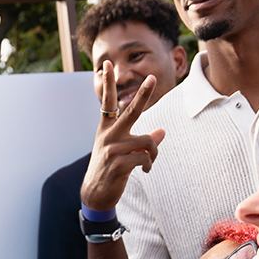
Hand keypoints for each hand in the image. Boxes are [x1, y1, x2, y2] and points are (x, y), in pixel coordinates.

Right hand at [78, 61, 165, 212]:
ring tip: (149, 162)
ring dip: (153, 152)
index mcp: (106, 129)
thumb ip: (140, 140)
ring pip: (147, 141)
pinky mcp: (118, 163)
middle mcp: (108, 135)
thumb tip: (162, 131)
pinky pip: (145, 157)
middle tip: (152, 78)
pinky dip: (149, 164)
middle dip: (143, 94)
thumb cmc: (110, 170)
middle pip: (131, 111)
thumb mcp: (123, 152)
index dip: (108, 82)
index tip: (107, 64)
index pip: (107, 102)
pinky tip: (144, 171)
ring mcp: (112, 149)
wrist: (96, 193)